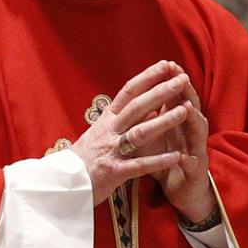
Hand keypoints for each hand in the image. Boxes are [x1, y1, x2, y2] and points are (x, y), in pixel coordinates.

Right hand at [71, 60, 191, 205]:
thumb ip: (122, 119)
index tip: (166, 65)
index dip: (148, 77)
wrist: (62, 183)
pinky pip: (139, 165)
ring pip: (140, 132)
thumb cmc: (86, 156)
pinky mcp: (114, 172)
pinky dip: (158, 160)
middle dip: (161, 92)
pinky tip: (177, 156)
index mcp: (107, 118)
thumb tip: (149, 107)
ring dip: (164, 121)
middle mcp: (109, 130)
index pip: (129, 91)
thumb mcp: (101, 131)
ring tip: (186, 111)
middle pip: (138, 107)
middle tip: (183, 79)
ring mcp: (111, 150)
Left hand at [145, 63, 216, 222]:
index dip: (171, 80)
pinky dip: (187, 161)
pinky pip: (192, 165)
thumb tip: (134, 92)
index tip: (166, 64)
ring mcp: (196, 150)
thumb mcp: (153, 134)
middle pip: (190, 107)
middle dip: (185, 92)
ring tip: (186, 108)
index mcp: (178, 120)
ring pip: (197, 132)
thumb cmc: (165, 158)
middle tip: (180, 77)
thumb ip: (148, 115)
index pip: (176, 96)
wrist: (181, 190)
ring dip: (192, 120)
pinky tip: (183, 157)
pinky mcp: (196, 172)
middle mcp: (190, 131)